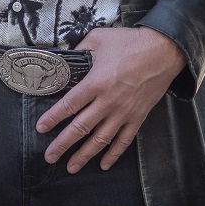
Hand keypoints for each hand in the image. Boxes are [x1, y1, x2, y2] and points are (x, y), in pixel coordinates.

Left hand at [36, 26, 185, 173]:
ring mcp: (124, 112)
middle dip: (62, 144)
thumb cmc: (130, 43)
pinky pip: (124, 141)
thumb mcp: (99, 38)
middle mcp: (108, 101)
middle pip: (80, 128)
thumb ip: (80, 50)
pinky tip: (104, 164)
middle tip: (49, 156)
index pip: (68, 105)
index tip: (41, 128)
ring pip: (100, 140)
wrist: (163, 50)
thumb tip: (65, 57)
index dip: (52, 118)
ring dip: (84, 155)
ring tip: (71, 167)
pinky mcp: (138, 117)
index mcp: (96, 82)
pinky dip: (113, 154)